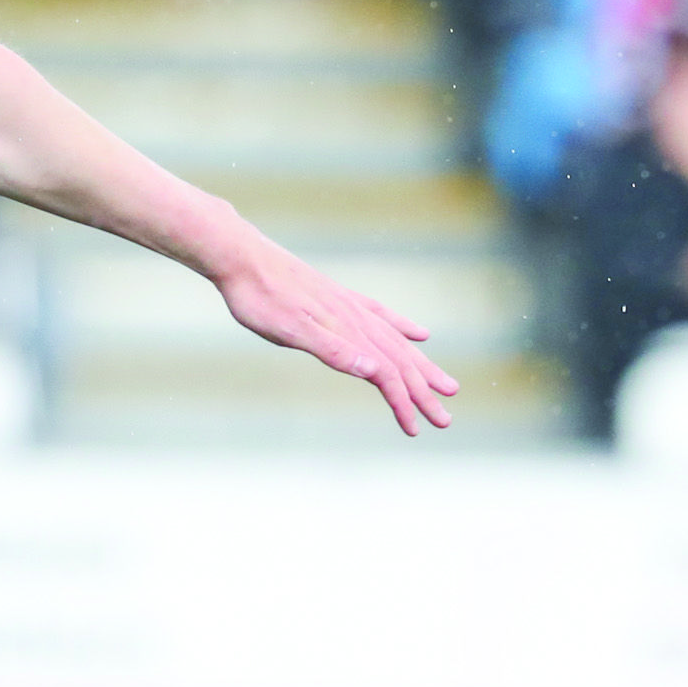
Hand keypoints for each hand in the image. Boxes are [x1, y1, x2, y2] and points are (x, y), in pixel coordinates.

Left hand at [215, 234, 458, 435]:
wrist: (242, 257)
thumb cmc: (260, 298)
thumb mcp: (290, 331)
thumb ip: (333, 351)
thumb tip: (375, 372)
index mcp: (346, 331)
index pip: (386, 375)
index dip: (403, 403)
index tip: (417, 429)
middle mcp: (356, 318)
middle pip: (399, 361)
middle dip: (423, 392)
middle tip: (445, 419)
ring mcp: (350, 306)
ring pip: (396, 342)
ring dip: (421, 366)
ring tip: (444, 383)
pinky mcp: (340, 297)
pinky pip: (383, 317)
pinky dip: (404, 328)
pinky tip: (419, 334)